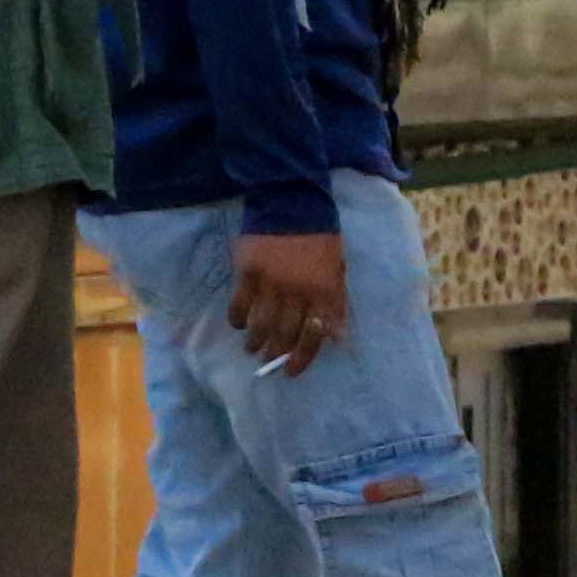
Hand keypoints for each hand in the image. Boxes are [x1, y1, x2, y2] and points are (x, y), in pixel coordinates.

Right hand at [231, 226, 349, 376]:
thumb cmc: (321, 239)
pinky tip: (238, 325)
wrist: (293, 204)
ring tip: (252, 348)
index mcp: (324, 292)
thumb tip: (336, 337)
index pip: (314, 335)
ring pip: (262, 323)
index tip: (291, 371)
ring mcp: (272, 282)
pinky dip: (238, 319)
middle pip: (284, 333)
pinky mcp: (249, 272)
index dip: (302, 358)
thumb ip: (336, 303)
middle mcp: (298, 292)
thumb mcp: (338, 270)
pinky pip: (240, 304)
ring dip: (256, 341)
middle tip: (268, 361)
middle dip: (275, 353)